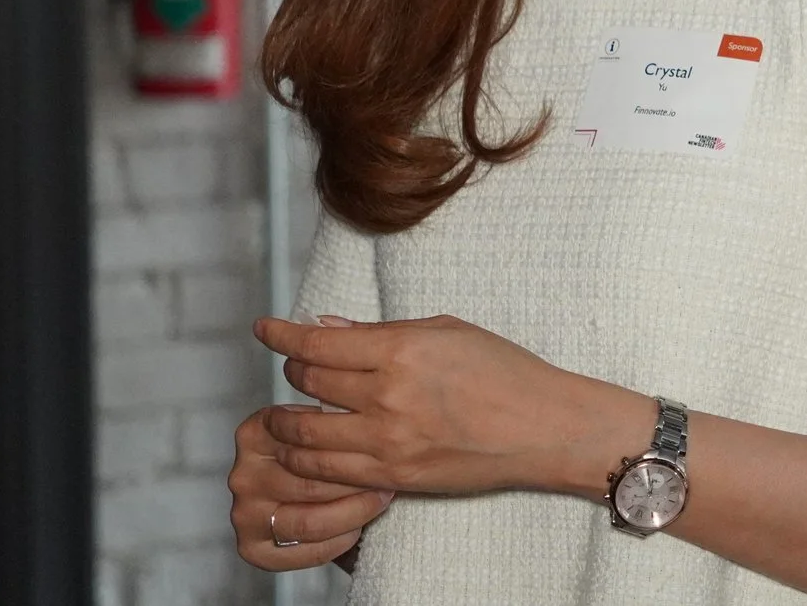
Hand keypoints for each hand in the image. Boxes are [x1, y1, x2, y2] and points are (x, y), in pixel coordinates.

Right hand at [228, 404, 394, 571]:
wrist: (302, 488)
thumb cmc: (317, 452)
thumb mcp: (318, 424)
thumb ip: (331, 422)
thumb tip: (369, 423)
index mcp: (255, 433)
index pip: (307, 442)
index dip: (351, 448)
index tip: (382, 451)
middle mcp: (244, 474)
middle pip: (312, 484)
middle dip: (357, 484)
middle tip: (388, 480)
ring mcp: (244, 512)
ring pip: (310, 521)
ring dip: (353, 513)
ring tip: (379, 501)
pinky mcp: (251, 546)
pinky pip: (303, 551)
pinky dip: (336, 544)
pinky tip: (355, 531)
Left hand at [253, 314, 644, 497]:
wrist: (543, 427)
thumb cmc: (504, 371)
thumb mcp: (445, 331)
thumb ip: (380, 333)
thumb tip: (327, 329)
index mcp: (401, 350)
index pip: (318, 343)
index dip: (282, 335)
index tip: (264, 329)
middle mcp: (387, 395)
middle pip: (307, 385)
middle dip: (292, 373)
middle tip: (294, 368)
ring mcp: (388, 441)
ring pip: (306, 435)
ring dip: (286, 422)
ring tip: (284, 416)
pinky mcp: (394, 476)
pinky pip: (329, 472)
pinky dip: (307, 460)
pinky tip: (305, 451)